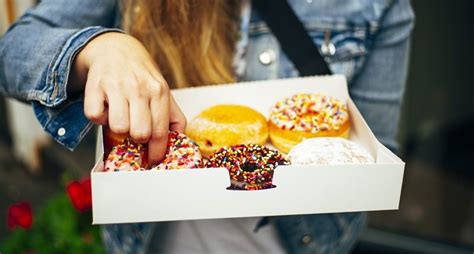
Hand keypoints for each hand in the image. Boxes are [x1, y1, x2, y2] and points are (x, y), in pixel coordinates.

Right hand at [69, 32, 185, 164]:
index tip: (153, 161)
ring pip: (118, 128)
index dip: (156, 152)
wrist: (115, 48)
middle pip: (140, 134)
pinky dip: (99, 118)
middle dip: (137, 139)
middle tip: (135, 132)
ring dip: (118, 129)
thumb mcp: (162, 89)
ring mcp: (116, 86)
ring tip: (121, 117)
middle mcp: (139, 88)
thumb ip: (173, 115)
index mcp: (159, 91)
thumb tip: (179, 140)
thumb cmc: (141, 76)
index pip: (160, 132)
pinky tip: (106, 108)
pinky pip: (94, 117)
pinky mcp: (95, 86)